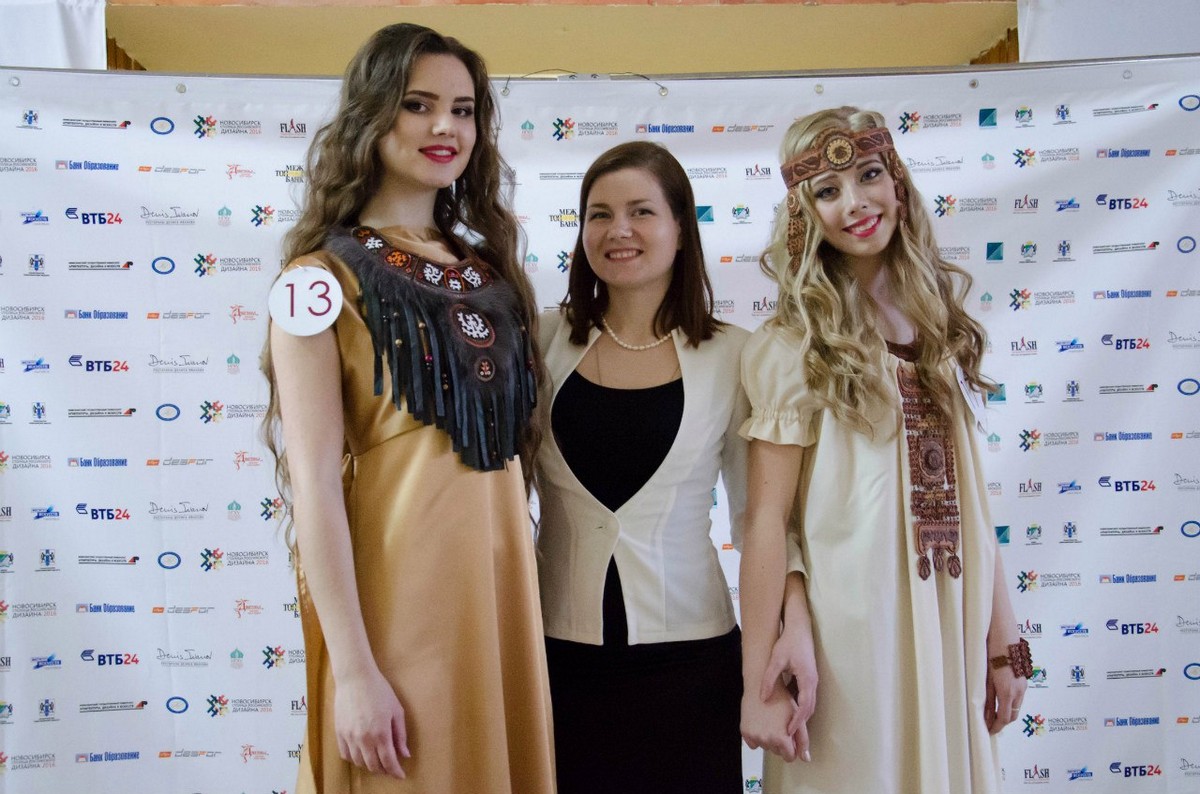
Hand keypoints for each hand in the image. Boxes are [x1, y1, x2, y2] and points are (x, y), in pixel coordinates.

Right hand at [334, 666, 410, 777]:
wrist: (355, 678)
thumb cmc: (379, 690)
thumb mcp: (396, 710)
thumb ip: (400, 734)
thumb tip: (404, 754)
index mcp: (381, 733)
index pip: (389, 762)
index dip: (395, 772)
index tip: (401, 775)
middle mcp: (364, 739)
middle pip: (373, 766)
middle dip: (383, 770)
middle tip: (390, 768)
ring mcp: (349, 737)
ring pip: (359, 762)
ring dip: (369, 765)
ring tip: (377, 761)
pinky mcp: (339, 733)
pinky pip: (345, 754)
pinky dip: (354, 759)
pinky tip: (361, 754)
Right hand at [742, 679, 799, 760]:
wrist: (761, 685)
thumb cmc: (781, 699)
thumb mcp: (797, 717)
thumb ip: (803, 740)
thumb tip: (805, 758)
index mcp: (781, 738)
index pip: (790, 757)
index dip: (792, 746)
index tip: (790, 735)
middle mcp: (767, 740)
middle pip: (777, 752)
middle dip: (780, 742)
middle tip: (780, 724)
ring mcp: (754, 736)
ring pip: (766, 747)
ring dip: (769, 739)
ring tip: (771, 721)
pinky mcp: (744, 732)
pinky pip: (753, 744)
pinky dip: (757, 737)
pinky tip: (761, 723)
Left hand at [761, 629, 816, 760]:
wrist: (799, 629)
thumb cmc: (788, 642)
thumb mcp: (776, 659)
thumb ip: (769, 678)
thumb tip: (763, 698)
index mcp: (807, 679)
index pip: (805, 706)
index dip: (797, 721)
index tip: (788, 732)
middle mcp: (813, 682)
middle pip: (809, 709)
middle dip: (800, 723)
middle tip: (788, 736)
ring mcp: (812, 680)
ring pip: (809, 704)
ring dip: (800, 716)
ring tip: (787, 728)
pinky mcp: (809, 678)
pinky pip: (806, 697)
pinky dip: (799, 707)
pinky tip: (787, 711)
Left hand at [984, 644, 1027, 734]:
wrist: (1004, 637)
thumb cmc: (991, 655)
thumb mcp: (987, 679)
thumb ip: (988, 699)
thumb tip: (986, 716)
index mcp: (1008, 692)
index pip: (1004, 718)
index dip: (997, 727)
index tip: (989, 731)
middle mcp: (1019, 691)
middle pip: (1013, 715)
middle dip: (1002, 721)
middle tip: (990, 724)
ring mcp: (1023, 685)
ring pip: (1017, 705)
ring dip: (1007, 711)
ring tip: (993, 712)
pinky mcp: (1024, 679)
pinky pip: (1019, 696)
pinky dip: (1010, 702)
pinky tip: (1001, 698)